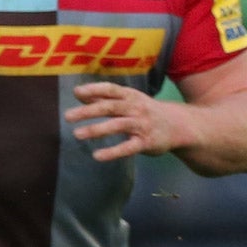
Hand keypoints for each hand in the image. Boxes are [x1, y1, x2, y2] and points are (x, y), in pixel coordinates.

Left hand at [66, 82, 181, 161]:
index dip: (94, 90)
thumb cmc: (147, 111)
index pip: (111, 90)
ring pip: (117, 126)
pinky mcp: (146, 142)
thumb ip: (104, 98)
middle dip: (88, 111)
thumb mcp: (129, 100)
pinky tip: (97, 156)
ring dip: (97, 129)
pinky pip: (128, 147)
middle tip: (67, 116)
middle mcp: (136, 108)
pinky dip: (113, 152)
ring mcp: (142, 125)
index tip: (77, 92)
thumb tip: (78, 93)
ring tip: (77, 134)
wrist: (179, 126)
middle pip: (110, 107)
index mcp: (130, 96)